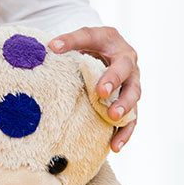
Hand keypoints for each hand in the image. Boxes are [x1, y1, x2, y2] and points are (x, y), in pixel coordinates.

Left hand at [48, 27, 139, 151]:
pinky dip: (124, 132)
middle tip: (101, 92)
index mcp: (111, 40)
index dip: (73, 42)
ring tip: (113, 117)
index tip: (55, 48)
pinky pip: (132, 119)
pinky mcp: (131, 103)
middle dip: (113, 80)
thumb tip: (50, 47)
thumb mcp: (80, 40)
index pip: (91, 38)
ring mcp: (132, 83)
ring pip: (133, 95)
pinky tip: (114, 147)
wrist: (108, 54)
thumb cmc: (91, 48)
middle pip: (124, 70)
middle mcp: (127, 62)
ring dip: (124, 107)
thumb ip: (68, 42)